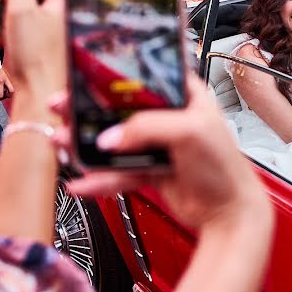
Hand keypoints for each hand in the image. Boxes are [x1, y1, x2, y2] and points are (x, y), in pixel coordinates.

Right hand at [66, 74, 270, 232]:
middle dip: (89, 112)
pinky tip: (84, 183)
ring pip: (116, 142)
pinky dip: (101, 179)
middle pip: (122, 109)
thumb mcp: (189, 133)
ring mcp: (160, 145)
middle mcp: (171, 117)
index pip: (144, 78)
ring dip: (89, 146)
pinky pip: (119, 172)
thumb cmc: (224, 168)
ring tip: (64, 147)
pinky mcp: (152, 170)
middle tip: (62, 110)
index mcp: (185, 96)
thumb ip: (146, 128)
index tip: (83, 77)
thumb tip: (110, 138)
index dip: (113, 77)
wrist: (230, 214)